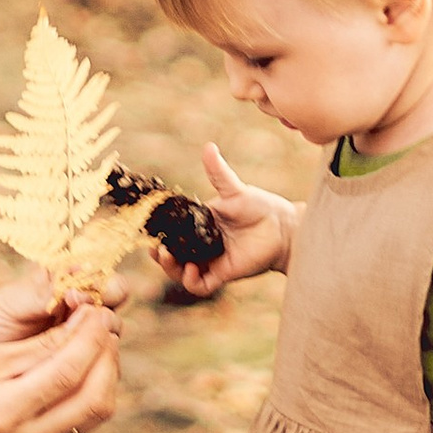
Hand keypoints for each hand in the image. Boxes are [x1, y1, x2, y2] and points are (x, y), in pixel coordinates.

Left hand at [0, 266, 105, 359]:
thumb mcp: (5, 306)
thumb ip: (39, 291)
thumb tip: (75, 271)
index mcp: (59, 280)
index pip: (95, 267)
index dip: (95, 276)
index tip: (75, 292)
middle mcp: (76, 304)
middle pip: (114, 294)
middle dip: (108, 298)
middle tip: (86, 310)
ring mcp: (80, 334)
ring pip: (112, 327)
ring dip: (104, 331)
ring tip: (81, 338)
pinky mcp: (80, 365)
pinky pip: (102, 360)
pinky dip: (99, 360)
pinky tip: (84, 364)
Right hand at [0, 299, 121, 432]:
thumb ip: (39, 346)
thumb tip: (84, 325)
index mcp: (3, 411)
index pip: (66, 372)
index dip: (89, 337)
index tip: (96, 310)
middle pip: (94, 397)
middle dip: (106, 355)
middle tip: (103, 323)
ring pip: (96, 413)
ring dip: (107, 374)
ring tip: (98, 342)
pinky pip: (84, 423)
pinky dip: (94, 391)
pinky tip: (86, 368)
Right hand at [165, 142, 298, 296]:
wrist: (283, 227)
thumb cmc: (260, 206)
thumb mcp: (235, 190)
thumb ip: (218, 173)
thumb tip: (208, 147)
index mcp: (199, 225)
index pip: (172, 233)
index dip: (159, 235)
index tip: (150, 232)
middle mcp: (202, 245)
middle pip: (173, 256)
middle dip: (161, 256)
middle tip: (157, 249)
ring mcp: (212, 260)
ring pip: (183, 273)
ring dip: (172, 269)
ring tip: (169, 258)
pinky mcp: (223, 273)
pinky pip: (202, 285)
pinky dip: (192, 281)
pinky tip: (192, 269)